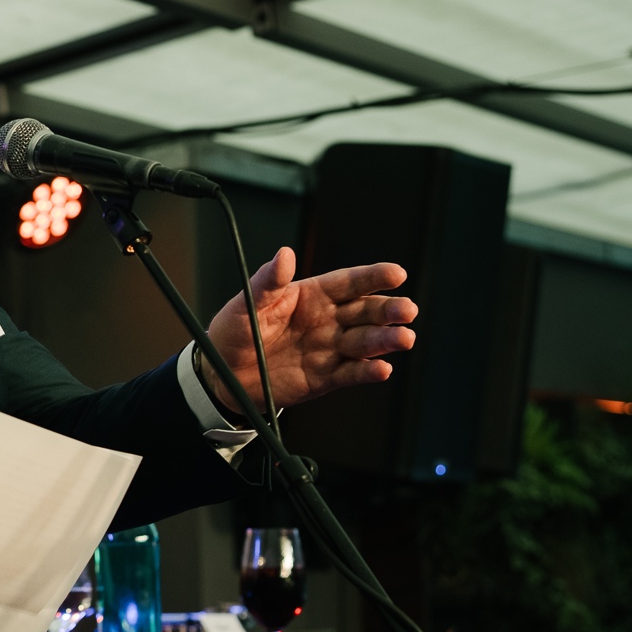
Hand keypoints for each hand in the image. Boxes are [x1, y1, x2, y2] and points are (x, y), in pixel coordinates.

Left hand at [201, 246, 416, 414]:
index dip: (373, 277)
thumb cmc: (235, 331)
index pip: (349, 282)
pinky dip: (368, 372)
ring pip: (366, 342)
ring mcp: (330, 348)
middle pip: (366, 312)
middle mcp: (328, 320)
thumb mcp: (247, 303)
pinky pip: (352, 373)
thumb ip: (268, 281)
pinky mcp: (327, 377)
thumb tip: (285, 254)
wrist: (224, 374)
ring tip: (404, 339)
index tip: (397, 273)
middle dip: (389, 310)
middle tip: (407, 310)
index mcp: (312, 295)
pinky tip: (381, 369)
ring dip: (387, 340)